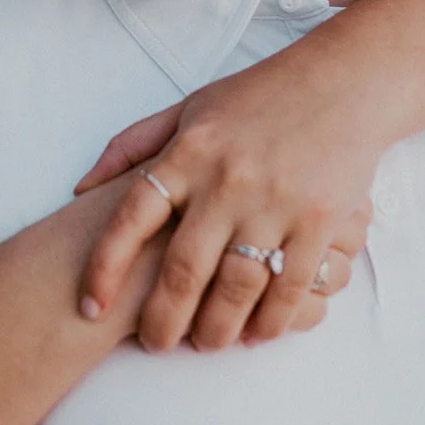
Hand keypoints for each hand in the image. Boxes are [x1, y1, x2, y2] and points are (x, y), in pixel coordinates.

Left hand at [75, 46, 383, 350]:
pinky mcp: (320, 220)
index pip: (131, 217)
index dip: (105, 267)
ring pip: (235, 288)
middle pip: (182, 269)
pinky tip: (257, 332)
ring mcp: (275, 202)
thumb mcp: (188, 107)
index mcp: (189, 151)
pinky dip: (270, 320)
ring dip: (216, 328)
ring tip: (205, 343)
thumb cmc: (259, 95)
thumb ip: (133, 145)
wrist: (342, 81)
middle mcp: (226, 179)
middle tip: (155, 343)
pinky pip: (288, 287)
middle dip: (162, 319)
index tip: (91, 304)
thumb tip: (82, 187)